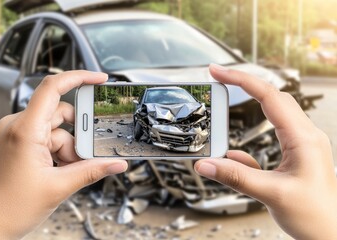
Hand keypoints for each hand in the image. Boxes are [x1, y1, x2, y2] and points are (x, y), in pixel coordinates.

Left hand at [0, 71, 127, 238]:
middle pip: (62, 115)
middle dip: (78, 136)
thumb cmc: (8, 208)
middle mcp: (18, 127)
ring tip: (67, 171)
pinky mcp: (19, 143)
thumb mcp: (59, 187)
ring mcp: (17, 135)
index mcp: (24, 131)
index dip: (79, 78)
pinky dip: (59, 152)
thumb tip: (116, 164)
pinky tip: (59, 170)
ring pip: (57, 130)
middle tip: (86, 156)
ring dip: (69, 149)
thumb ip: (92, 171)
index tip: (99, 80)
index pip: (52, 88)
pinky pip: (48, 139)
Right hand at [195, 64, 336, 238]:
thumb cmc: (316, 216)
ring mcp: (301, 144)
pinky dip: (251, 137)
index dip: (241, 80)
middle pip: (272, 96)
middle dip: (244, 83)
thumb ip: (235, 177)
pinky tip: (234, 152)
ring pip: (274, 112)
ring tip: (227, 98)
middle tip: (220, 77)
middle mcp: (304, 136)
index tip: (218, 72)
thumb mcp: (271, 194)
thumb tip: (205, 164)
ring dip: (250, 102)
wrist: (333, 234)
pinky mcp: (295, 155)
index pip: (268, 96)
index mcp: (303, 138)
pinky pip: (271, 135)